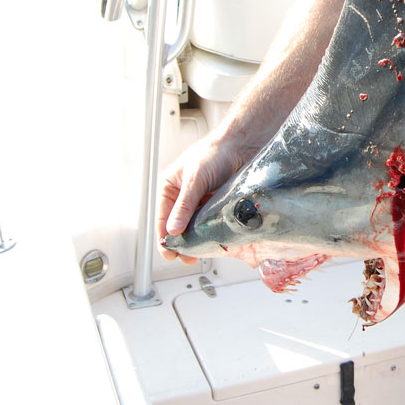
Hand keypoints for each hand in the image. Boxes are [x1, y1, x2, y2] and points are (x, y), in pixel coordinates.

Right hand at [156, 136, 237, 264]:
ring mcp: (200, 202)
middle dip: (182, 243)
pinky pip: (210, 223)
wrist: (242, 145)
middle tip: (188, 258)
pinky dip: (211, 232)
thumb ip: (185, 205)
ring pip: (195, 227)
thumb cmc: (215, 153)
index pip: (163, 219)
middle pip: (178, 227)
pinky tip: (215, 240)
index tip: (170, 254)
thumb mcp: (196, 179)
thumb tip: (173, 229)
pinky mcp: (216, 205)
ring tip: (203, 251)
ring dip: (198, 239)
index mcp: (170, 189)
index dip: (165, 239)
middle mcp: (183, 197)